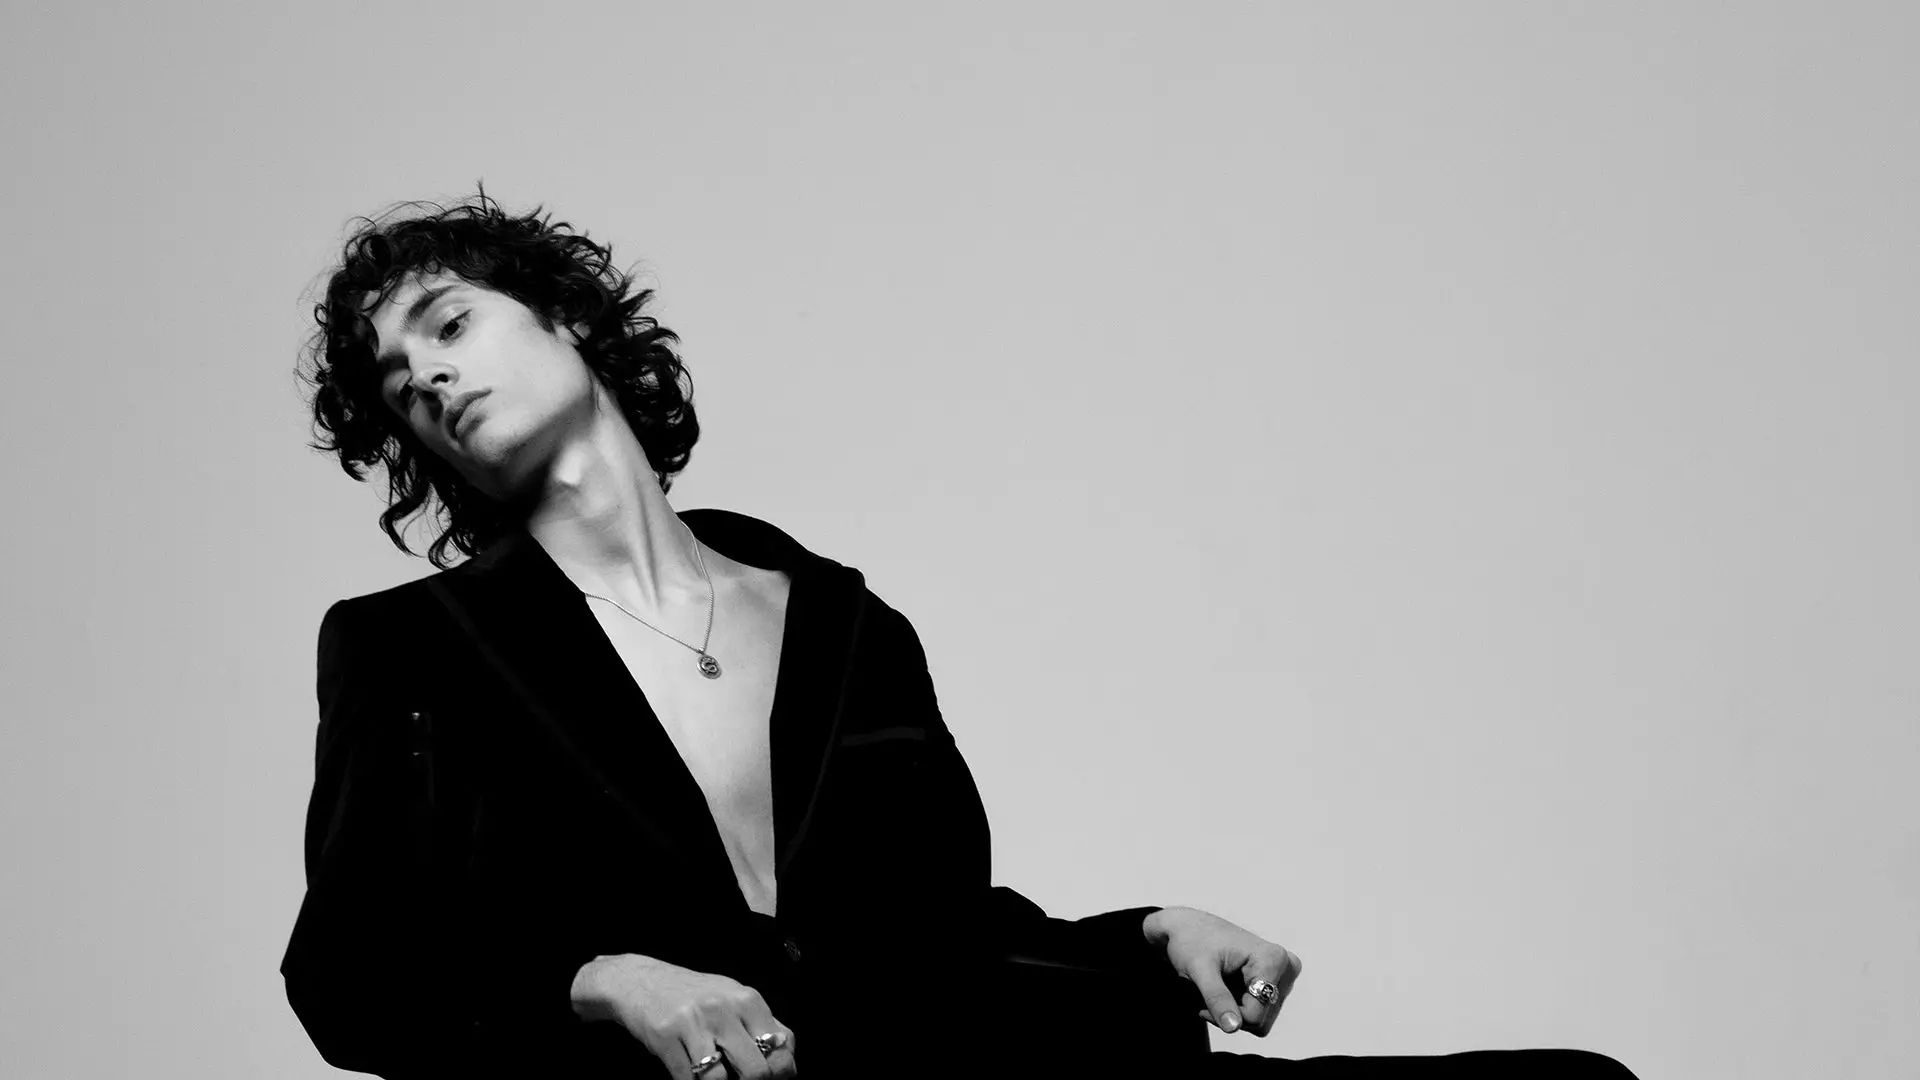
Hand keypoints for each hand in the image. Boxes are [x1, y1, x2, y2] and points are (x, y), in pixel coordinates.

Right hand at [571, 954, 798, 1078]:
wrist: (639, 981)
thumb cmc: (693, 994)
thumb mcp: (732, 997)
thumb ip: (761, 1023)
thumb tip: (788, 1057)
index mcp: (747, 1000)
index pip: (780, 1046)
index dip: (781, 1073)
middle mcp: (723, 1009)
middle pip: (755, 1070)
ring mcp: (693, 1024)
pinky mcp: (665, 1039)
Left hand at [1144, 906, 1301, 1036]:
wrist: (1189, 928)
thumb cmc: (1192, 942)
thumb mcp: (1199, 969)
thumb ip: (1217, 998)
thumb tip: (1233, 1027)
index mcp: (1273, 959)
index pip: (1254, 1014)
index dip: (1225, 1012)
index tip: (1204, 997)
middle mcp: (1286, 967)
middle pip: (1260, 1020)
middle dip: (1230, 1012)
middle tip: (1207, 992)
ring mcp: (1284, 977)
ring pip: (1260, 1020)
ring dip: (1233, 1010)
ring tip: (1216, 986)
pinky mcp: (1277, 984)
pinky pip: (1259, 1014)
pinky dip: (1237, 1007)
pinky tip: (1225, 987)